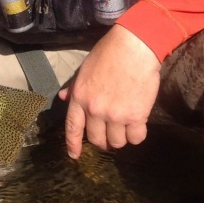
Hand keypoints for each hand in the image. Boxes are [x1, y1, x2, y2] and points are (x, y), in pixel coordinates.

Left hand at [58, 24, 160, 158]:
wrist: (134, 47)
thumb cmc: (109, 53)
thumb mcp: (86, 68)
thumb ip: (75, 86)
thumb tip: (65, 98)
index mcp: (80, 96)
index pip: (73, 127)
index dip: (73, 144)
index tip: (74, 155)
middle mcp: (95, 110)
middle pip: (97, 139)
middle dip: (103, 140)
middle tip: (110, 133)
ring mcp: (116, 115)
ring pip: (117, 142)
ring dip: (121, 137)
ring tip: (125, 126)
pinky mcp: (136, 116)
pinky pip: (136, 138)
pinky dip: (137, 134)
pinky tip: (138, 124)